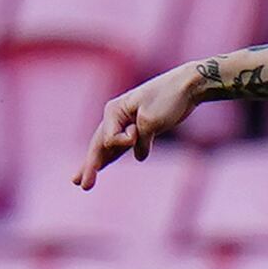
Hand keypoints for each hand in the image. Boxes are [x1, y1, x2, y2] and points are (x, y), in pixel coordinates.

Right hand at [74, 66, 201, 188]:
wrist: (189, 85)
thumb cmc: (168, 99)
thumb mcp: (151, 121)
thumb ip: (141, 142)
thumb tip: (139, 156)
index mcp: (114, 110)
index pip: (109, 139)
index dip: (123, 142)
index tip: (138, 131)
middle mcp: (116, 116)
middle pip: (98, 144)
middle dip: (89, 165)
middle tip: (78, 183)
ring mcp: (126, 122)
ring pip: (107, 147)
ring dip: (95, 163)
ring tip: (80, 180)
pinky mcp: (139, 128)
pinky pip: (121, 146)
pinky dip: (111, 157)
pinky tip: (101, 166)